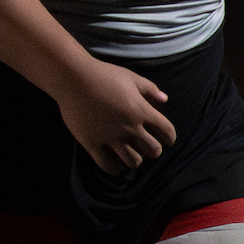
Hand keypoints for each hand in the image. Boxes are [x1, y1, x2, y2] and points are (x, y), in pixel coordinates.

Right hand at [57, 59, 173, 172]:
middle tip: (147, 147)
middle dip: (153, 150)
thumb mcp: (132, 78)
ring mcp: (111, 137)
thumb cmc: (104, 75)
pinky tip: (114, 162)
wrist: (73, 78)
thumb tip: (165, 100)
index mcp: (142, 111)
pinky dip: (114, 167)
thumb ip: (150, 90)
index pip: (167, 132)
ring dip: (135, 159)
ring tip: (130, 154)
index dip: (170, 137)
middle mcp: (130, 127)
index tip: (167, 140)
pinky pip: (108, 166)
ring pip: (133, 161)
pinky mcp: (92, 143)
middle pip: (153, 150)